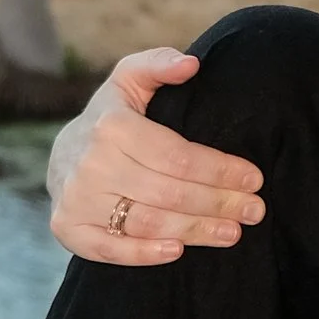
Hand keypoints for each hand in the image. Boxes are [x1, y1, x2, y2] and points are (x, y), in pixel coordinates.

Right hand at [47, 47, 265, 265]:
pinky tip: (180, 250)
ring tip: (233, 232)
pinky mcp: (68, 228)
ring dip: (196, 230)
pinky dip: (145, 253)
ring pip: (148, 222)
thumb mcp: (130, 81)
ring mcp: (77, 199)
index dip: (220, 170)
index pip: (178, 156)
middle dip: (219, 203)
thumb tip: (191, 65)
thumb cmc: (111, 118)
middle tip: (254, 210)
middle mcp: (91, 163)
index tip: (254, 179)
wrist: (64, 155)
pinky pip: (112, 249)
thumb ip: (159, 65)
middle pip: (169, 192)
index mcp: (111, 126)